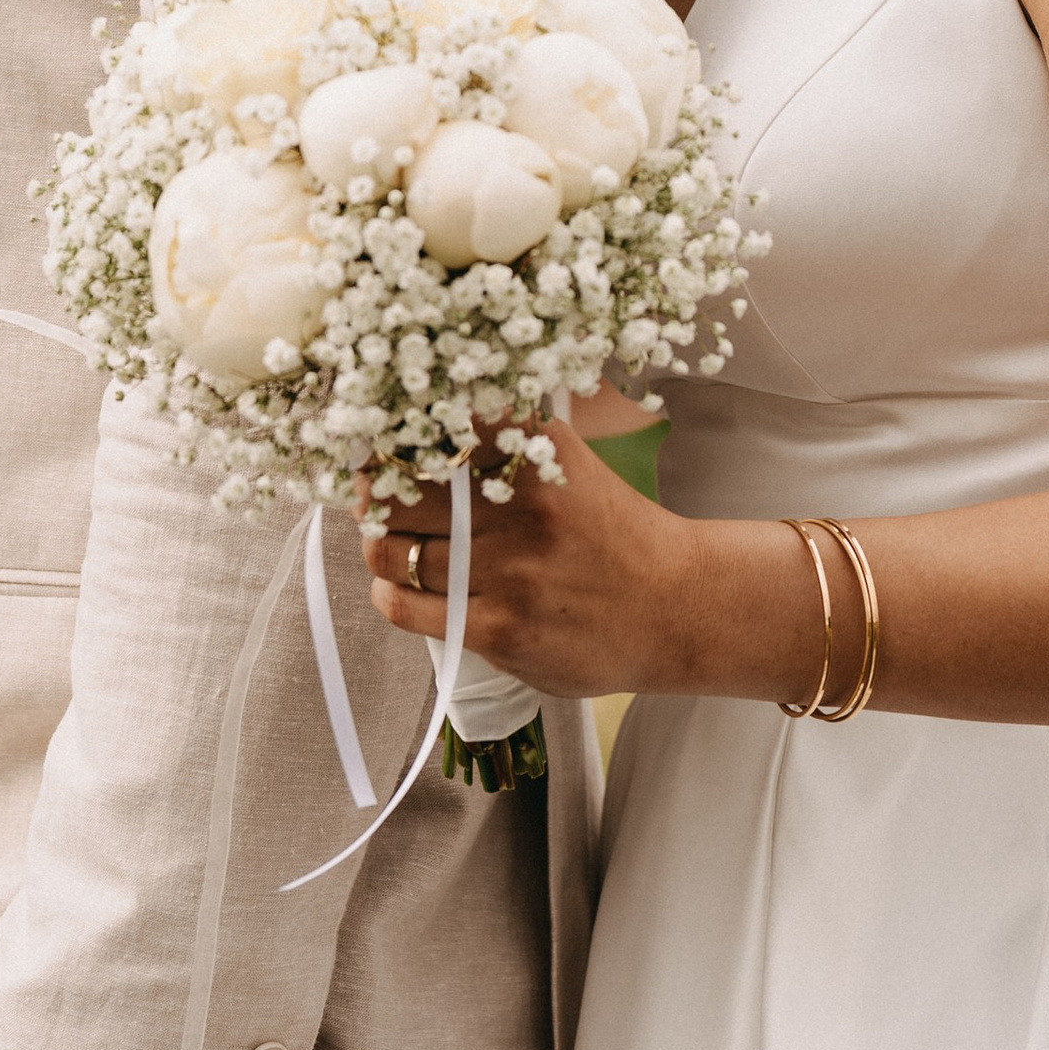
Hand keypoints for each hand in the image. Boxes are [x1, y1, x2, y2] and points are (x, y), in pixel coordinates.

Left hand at [363, 418, 731, 700]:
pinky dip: (388, 592)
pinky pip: (408, 607)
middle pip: (400, 491)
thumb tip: (421, 422)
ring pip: (395, 551)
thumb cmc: (615, 535)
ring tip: (384, 543)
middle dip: (375, 494)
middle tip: (370, 496)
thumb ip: (505, 442)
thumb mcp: (568, 465)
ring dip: (377, 546)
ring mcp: (511, 570)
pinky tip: (394, 585)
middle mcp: (523, 506)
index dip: (389, 437)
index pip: (434, 430)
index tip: (373, 444)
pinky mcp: (501, 628)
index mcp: (537, 453)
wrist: (678, 608)